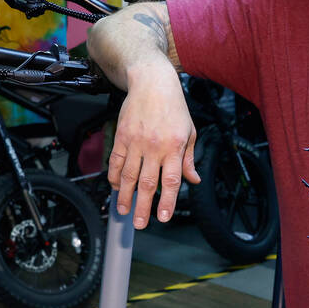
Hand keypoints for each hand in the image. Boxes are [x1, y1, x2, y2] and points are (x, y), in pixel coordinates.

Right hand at [107, 61, 200, 227]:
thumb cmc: (174, 107)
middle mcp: (155, 147)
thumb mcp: (189, 132)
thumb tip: (193, 179)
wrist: (152, 83)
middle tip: (140, 224)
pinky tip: (116, 188)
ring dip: (126, 196)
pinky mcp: (122, 137)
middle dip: (143, 206)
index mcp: (175, 147)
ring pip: (129, 176)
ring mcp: (136, 142)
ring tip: (124, 211)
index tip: (162, 218)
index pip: (171, 180)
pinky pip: (116, 162)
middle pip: (148, 183)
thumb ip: (189, 159)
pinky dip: (115, 177)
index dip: (167, 201)